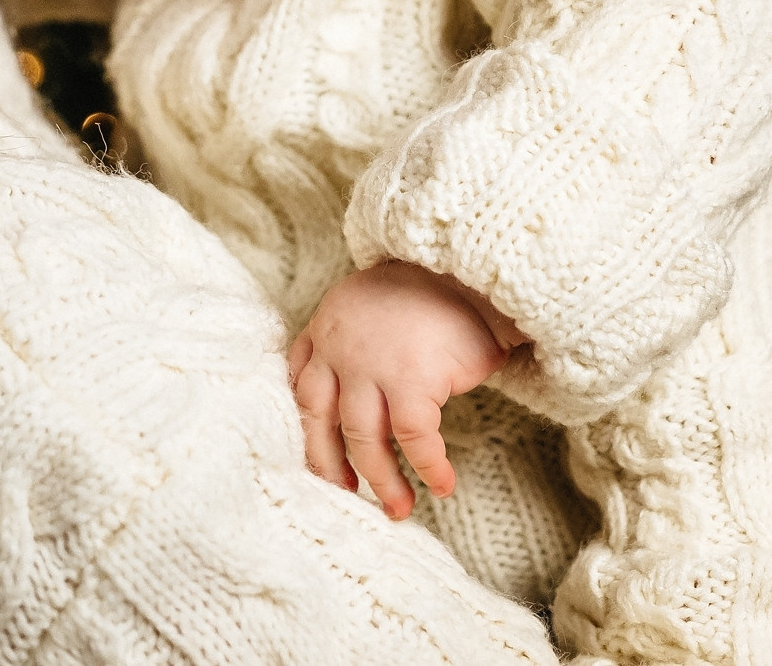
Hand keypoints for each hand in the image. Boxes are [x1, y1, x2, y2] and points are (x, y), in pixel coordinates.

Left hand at [286, 260, 520, 518]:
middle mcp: (339, 348)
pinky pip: (413, 437)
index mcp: (327, 327)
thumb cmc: (432, 288)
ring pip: (363, 438)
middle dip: (332, 466)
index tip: (319, 459)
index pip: (300, 386)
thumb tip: (357, 396)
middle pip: (320, 422)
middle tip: (349, 496)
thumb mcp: (375, 306)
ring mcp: (372, 365)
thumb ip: (356, 341)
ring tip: (398, 508)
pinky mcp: (412, 379)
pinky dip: (427, 466)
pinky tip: (442, 484)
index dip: (307, 429)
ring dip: (381, 480)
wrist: (470, 264)